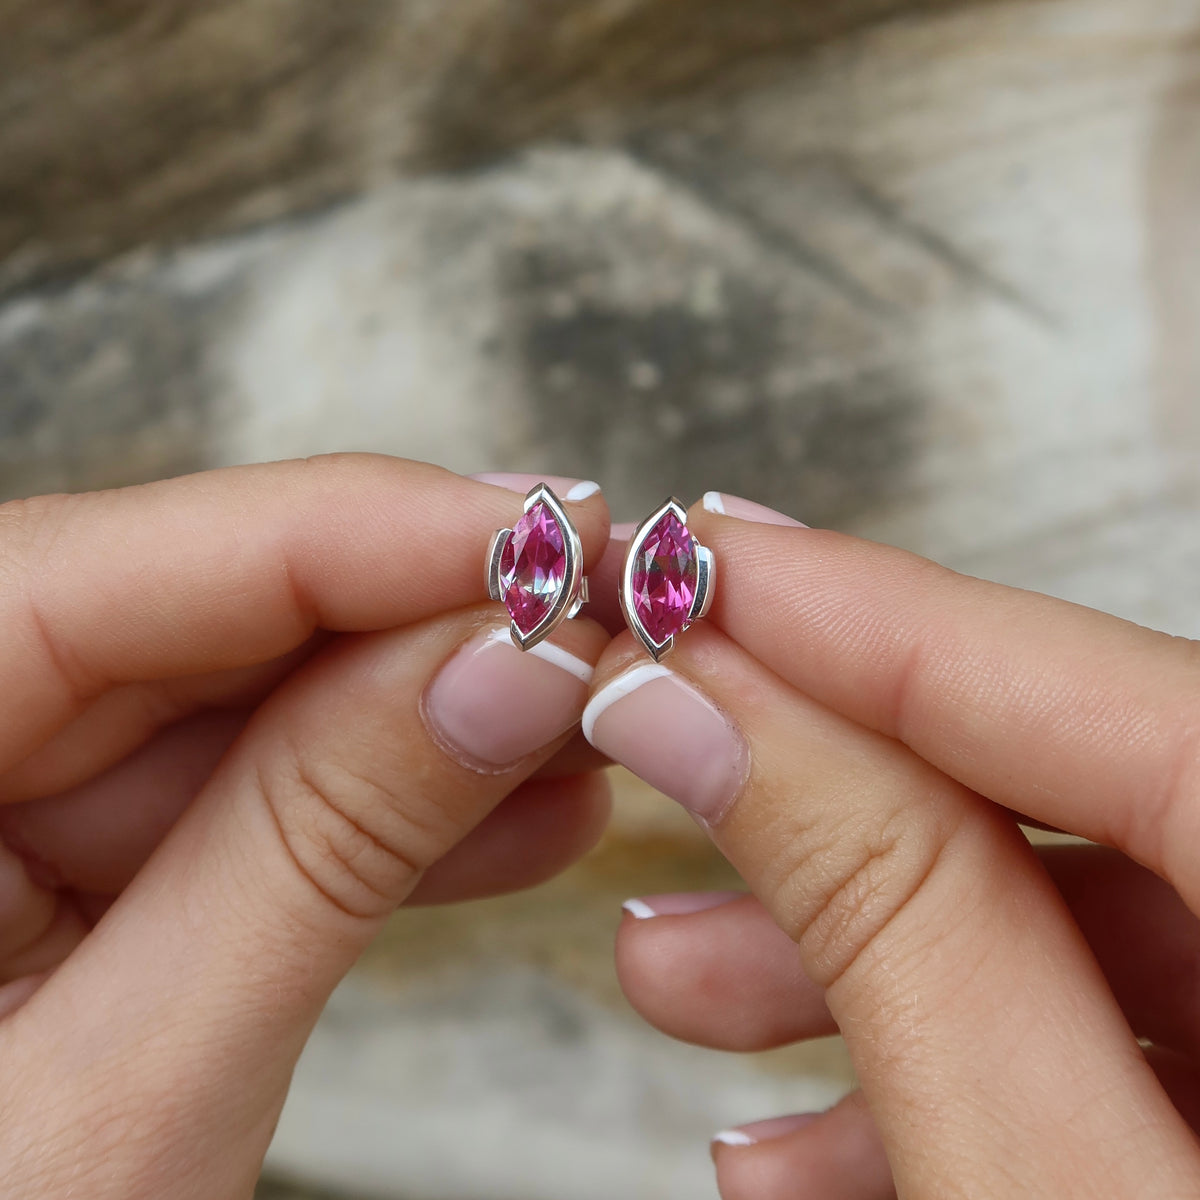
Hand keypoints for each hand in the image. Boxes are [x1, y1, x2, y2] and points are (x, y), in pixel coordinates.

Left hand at [0, 456, 610, 1198]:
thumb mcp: (123, 1115)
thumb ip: (317, 853)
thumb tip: (505, 668)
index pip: (118, 570)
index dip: (362, 531)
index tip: (548, 530)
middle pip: (192, 618)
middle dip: (417, 621)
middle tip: (594, 622)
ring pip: (238, 706)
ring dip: (423, 723)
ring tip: (584, 727)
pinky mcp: (57, 876)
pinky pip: (236, 803)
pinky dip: (376, 814)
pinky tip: (514, 811)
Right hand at [589, 494, 1199, 1197]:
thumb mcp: (1033, 1189)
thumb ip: (899, 931)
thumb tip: (707, 711)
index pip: (1142, 705)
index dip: (890, 623)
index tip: (702, 565)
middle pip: (1091, 791)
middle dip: (839, 787)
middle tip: (662, 746)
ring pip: (1085, 923)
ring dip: (863, 943)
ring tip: (676, 979)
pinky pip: (1112, 1045)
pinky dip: (950, 1064)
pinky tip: (799, 1138)